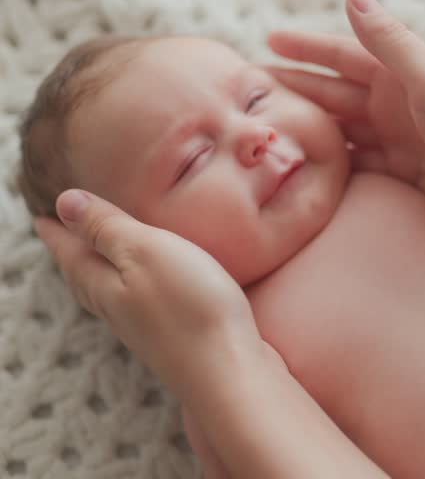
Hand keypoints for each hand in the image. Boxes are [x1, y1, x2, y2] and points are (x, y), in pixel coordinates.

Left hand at [34, 189, 265, 396]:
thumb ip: (107, 228)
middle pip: (85, 279)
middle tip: (63, 237)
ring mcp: (148, 330)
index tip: (42, 216)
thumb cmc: (190, 307)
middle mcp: (119, 311)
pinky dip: (132, 292)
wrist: (229, 373)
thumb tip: (63, 203)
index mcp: (105, 285)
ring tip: (100, 260)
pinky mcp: (177, 340)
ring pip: (110, 296)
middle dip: (73, 256)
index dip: (58, 232)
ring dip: (99, 276)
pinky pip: (140, 309)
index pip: (72, 253)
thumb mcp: (146, 251)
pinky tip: (148, 292)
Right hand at [263, 0, 424, 240]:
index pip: (343, 54)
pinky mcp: (409, 176)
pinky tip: (310, 170)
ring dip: (312, 129)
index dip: (306, 48)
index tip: (266, 42)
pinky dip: (337, 166)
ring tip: (270, 133)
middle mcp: (400, 104)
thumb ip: (391, 43)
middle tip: (250, 94)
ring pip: (345, 131)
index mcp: (404, 75)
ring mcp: (404, 140)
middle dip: (297, 90)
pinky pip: (362, 167)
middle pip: (336, 94)